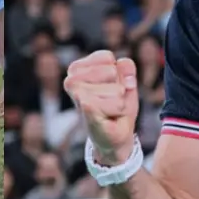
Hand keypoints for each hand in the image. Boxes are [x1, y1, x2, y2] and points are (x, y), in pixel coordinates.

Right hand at [63, 50, 138, 164]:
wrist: (113, 140)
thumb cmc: (117, 109)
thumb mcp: (126, 84)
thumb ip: (127, 70)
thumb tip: (123, 66)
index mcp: (78, 68)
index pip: (108, 58)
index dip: (118, 74)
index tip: (110, 88)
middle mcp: (72, 79)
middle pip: (112, 71)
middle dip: (119, 88)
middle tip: (110, 102)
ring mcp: (76, 94)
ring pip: (116, 89)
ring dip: (119, 101)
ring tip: (109, 110)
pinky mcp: (85, 107)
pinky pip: (115, 103)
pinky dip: (118, 111)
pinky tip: (107, 118)